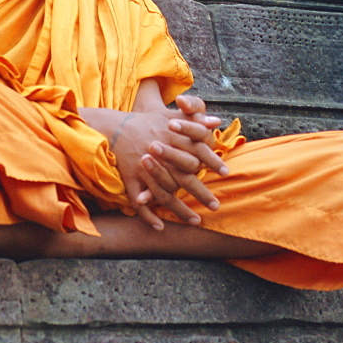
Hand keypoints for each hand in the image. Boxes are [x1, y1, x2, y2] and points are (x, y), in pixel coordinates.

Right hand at [135, 95, 228, 221]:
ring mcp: (143, 170)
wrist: (115, 128)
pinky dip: (149, 216)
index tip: (226, 172)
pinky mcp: (131, 179)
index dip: (212, 162)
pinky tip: (160, 227)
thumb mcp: (170, 116)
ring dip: (181, 210)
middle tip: (216, 206)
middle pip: (184, 178)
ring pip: (164, 195)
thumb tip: (216, 122)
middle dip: (201, 193)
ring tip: (197, 221)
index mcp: (170, 139)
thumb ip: (194, 118)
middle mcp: (158, 156)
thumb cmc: (147, 123)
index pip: (196, 151)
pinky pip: (139, 202)